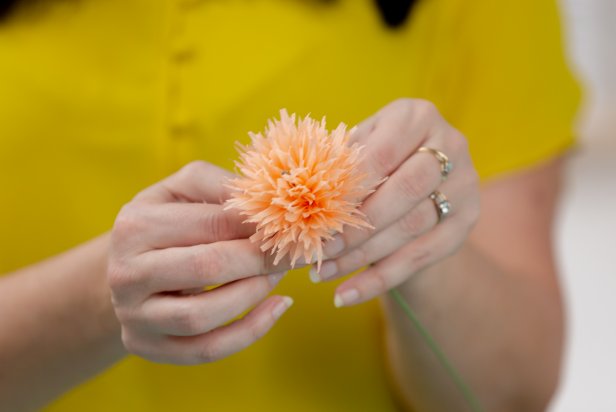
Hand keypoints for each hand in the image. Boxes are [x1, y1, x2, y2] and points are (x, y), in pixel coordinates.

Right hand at [108, 161, 293, 363]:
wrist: (130, 267)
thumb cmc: (167, 221)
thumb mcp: (183, 190)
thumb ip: (220, 185)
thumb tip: (267, 197)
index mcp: (135, 225)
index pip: (211, 223)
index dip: (258, 224)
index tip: (293, 223)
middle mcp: (125, 273)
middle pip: (207, 268)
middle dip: (260, 260)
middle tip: (294, 251)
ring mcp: (133, 315)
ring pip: (202, 316)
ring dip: (253, 294)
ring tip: (277, 275)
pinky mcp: (147, 346)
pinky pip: (206, 350)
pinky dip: (251, 331)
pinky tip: (277, 306)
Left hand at [310, 99, 479, 305]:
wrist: (421, 184)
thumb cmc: (375, 160)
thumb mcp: (359, 148)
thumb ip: (337, 162)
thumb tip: (292, 189)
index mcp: (417, 116)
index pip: (382, 152)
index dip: (348, 184)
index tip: (310, 211)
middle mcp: (451, 145)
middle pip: (406, 190)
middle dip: (356, 224)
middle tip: (316, 247)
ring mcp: (465, 186)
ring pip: (411, 227)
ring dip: (360, 256)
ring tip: (320, 271)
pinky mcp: (465, 223)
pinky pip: (420, 258)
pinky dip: (378, 280)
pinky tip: (344, 295)